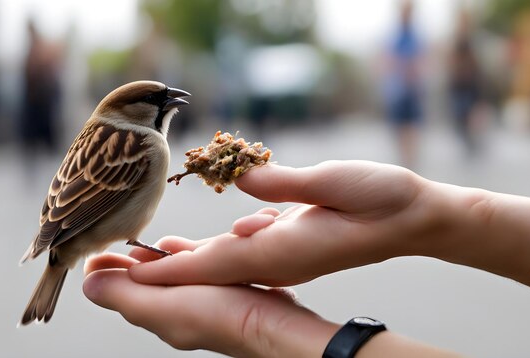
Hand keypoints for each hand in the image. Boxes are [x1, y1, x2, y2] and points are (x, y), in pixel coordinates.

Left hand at [83, 238, 339, 356]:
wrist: (275, 326)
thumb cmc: (223, 317)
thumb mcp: (164, 304)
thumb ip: (125, 295)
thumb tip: (89, 284)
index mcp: (157, 316)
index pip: (121, 293)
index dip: (107, 271)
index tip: (95, 252)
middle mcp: (177, 313)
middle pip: (144, 285)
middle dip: (130, 264)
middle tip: (118, 243)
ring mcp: (202, 305)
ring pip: (171, 279)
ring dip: (157, 261)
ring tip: (148, 243)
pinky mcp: (225, 296)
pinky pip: (197, 276)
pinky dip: (186, 262)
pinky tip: (187, 251)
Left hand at [128, 161, 431, 286]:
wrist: (414, 218)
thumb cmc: (382, 197)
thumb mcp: (336, 180)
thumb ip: (287, 183)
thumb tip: (241, 177)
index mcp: (282, 248)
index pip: (212, 262)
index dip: (168, 268)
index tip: (126, 272)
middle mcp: (277, 259)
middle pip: (207, 269)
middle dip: (160, 271)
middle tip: (116, 265)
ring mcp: (285, 257)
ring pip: (220, 264)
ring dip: (180, 262)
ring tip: (144, 255)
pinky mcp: (292, 247)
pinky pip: (239, 255)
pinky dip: (209, 252)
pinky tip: (197, 245)